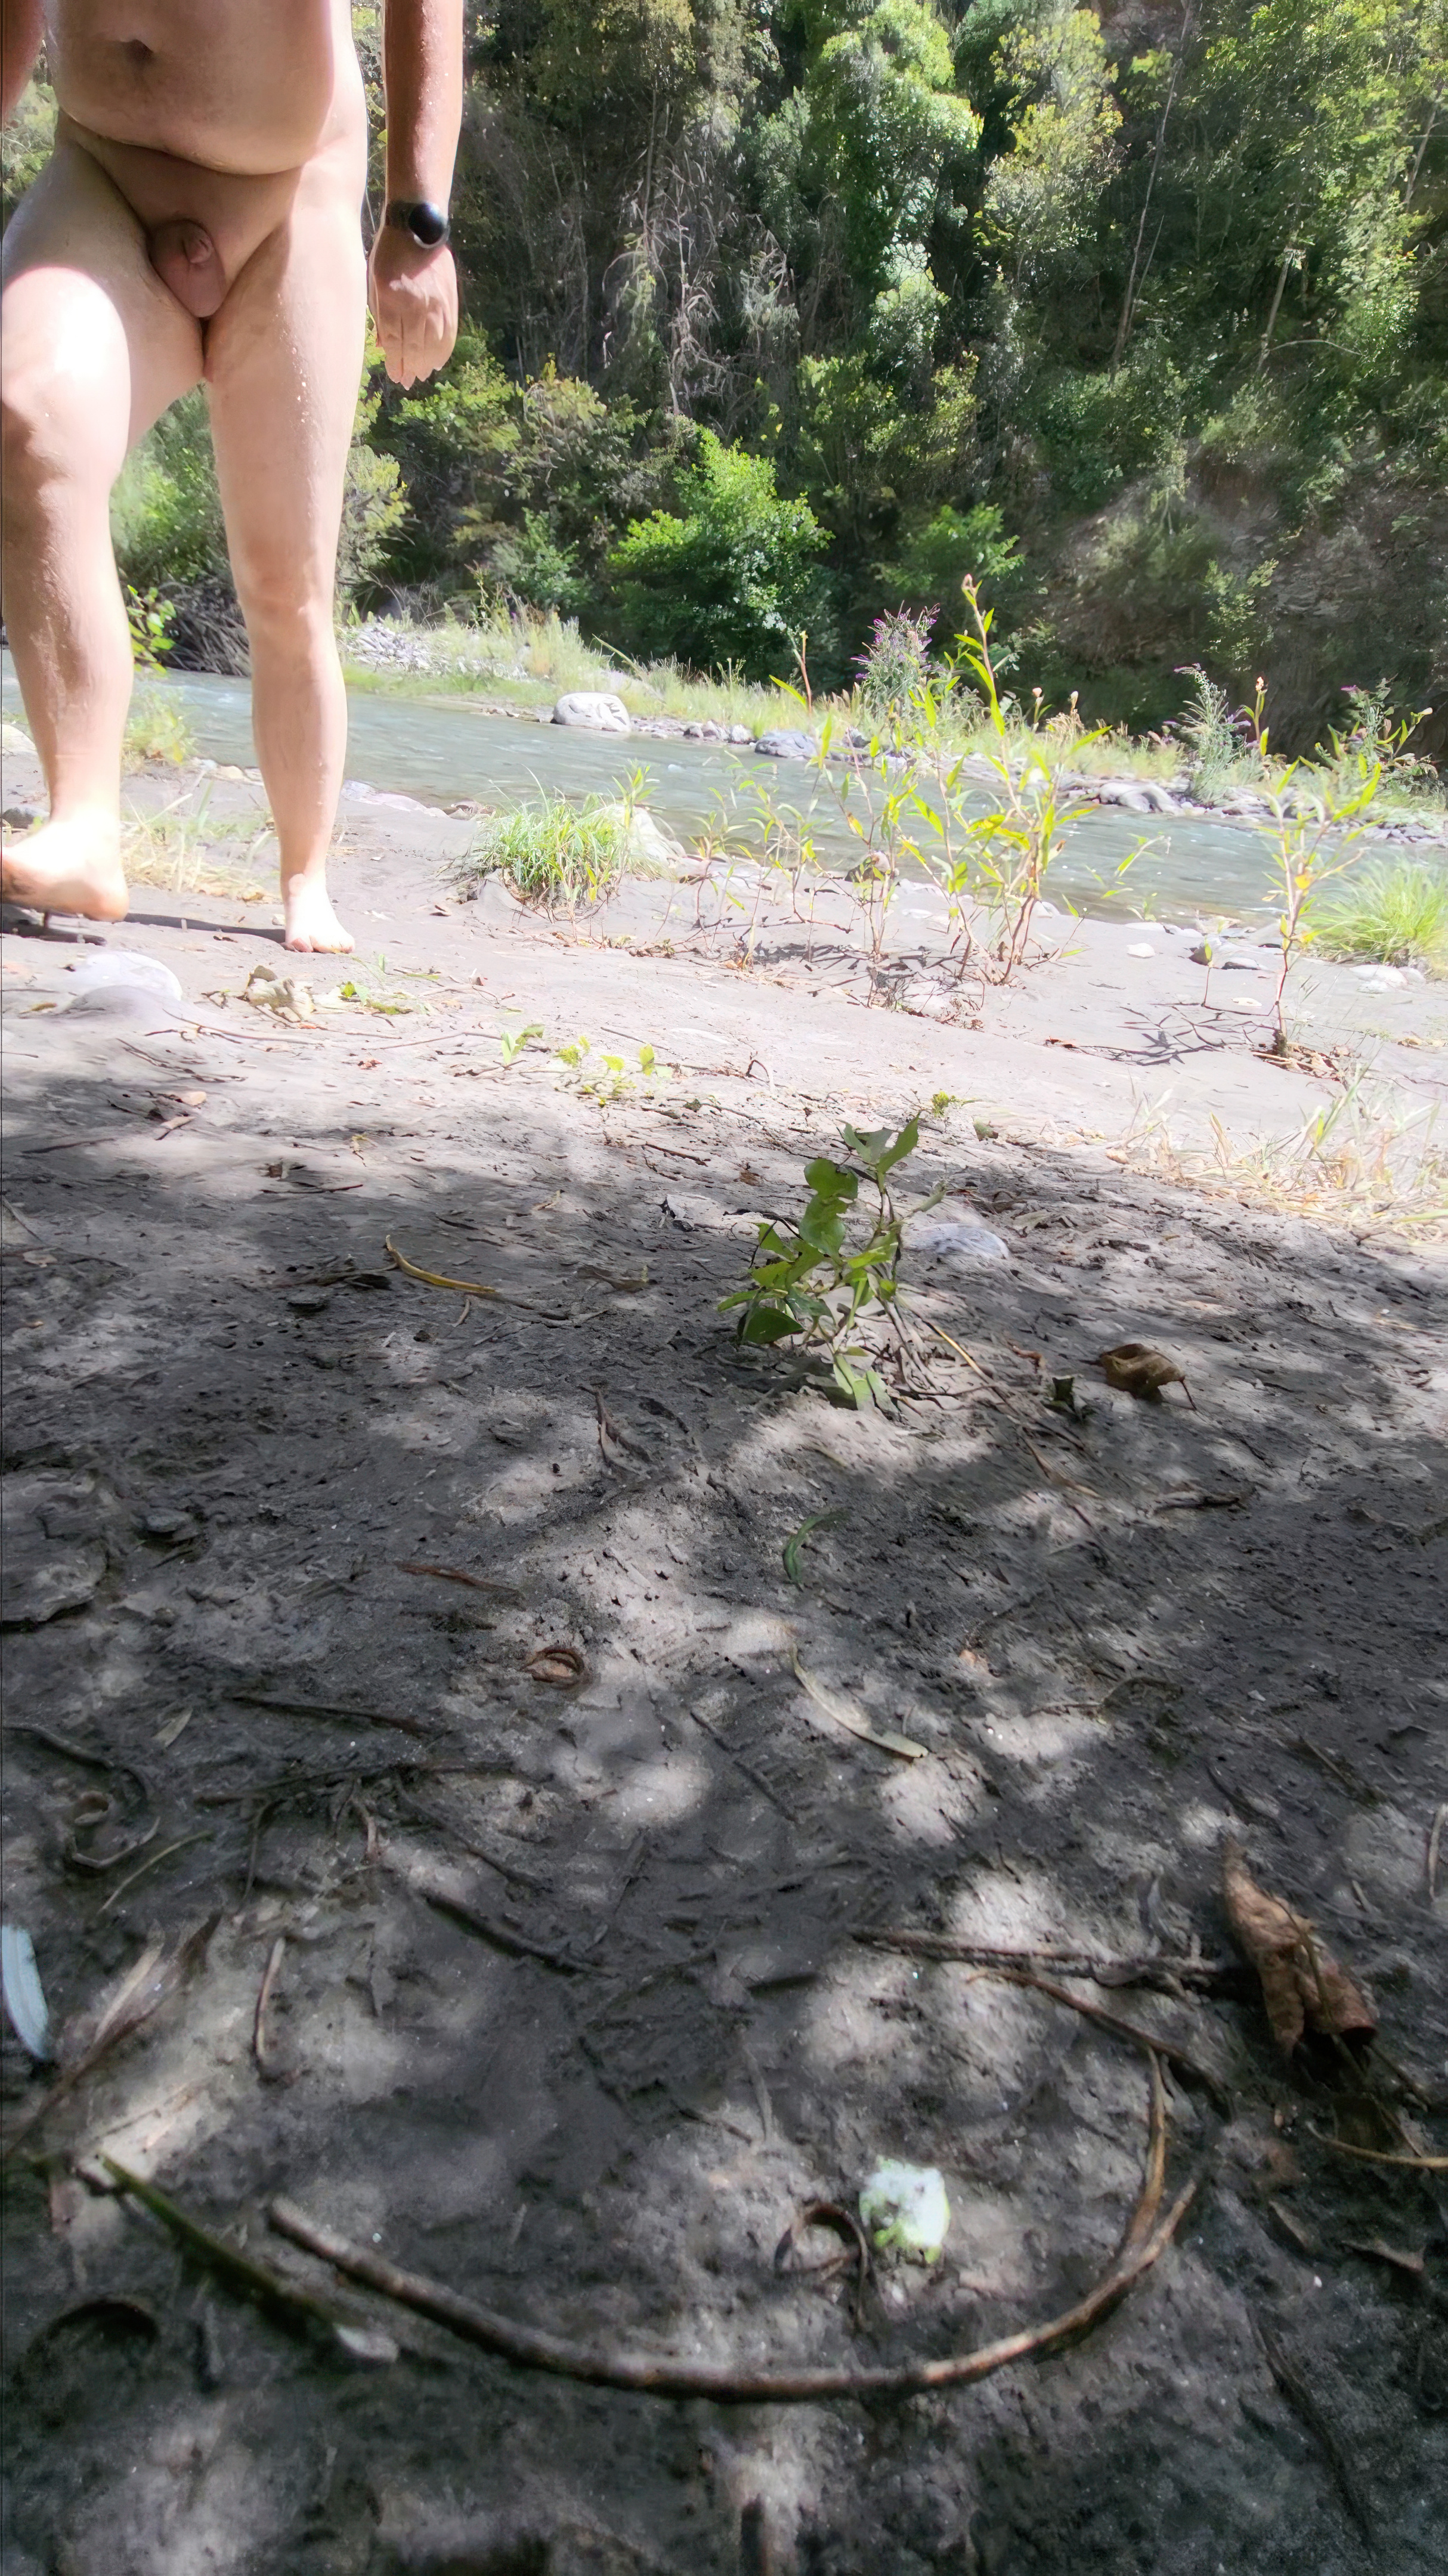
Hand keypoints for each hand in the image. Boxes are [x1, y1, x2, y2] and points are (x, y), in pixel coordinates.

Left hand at [368, 227, 457, 387]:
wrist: (417, 224)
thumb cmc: (389, 252)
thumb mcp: (374, 280)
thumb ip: (379, 314)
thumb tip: (383, 346)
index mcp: (393, 298)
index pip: (396, 341)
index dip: (396, 362)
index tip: (395, 376)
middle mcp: (417, 303)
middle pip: (416, 347)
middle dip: (411, 367)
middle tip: (408, 381)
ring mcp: (437, 302)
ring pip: (435, 344)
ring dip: (428, 363)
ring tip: (422, 373)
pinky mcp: (450, 299)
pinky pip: (449, 333)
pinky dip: (444, 350)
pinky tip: (438, 360)